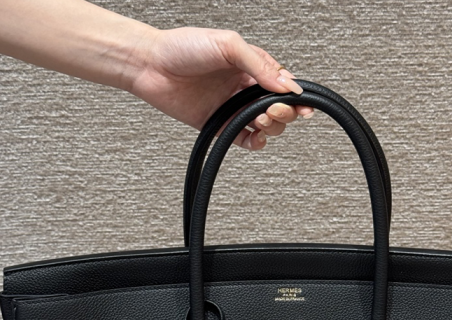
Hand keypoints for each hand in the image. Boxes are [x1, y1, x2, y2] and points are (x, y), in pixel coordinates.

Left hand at [128, 27, 313, 149]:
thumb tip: (286, 85)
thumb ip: (259, 64)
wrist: (150, 67)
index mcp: (250, 66)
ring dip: (270, 126)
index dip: (295, 96)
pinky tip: (256, 137)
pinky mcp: (220, 125)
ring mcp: (232, 108)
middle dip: (283, 112)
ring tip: (260, 120)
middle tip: (272, 110)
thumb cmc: (182, 47)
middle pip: (279, 108)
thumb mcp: (227, 45)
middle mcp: (243, 88)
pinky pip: (245, 140)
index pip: (283, 84)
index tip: (300, 104)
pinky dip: (256, 143)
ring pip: (265, 125)